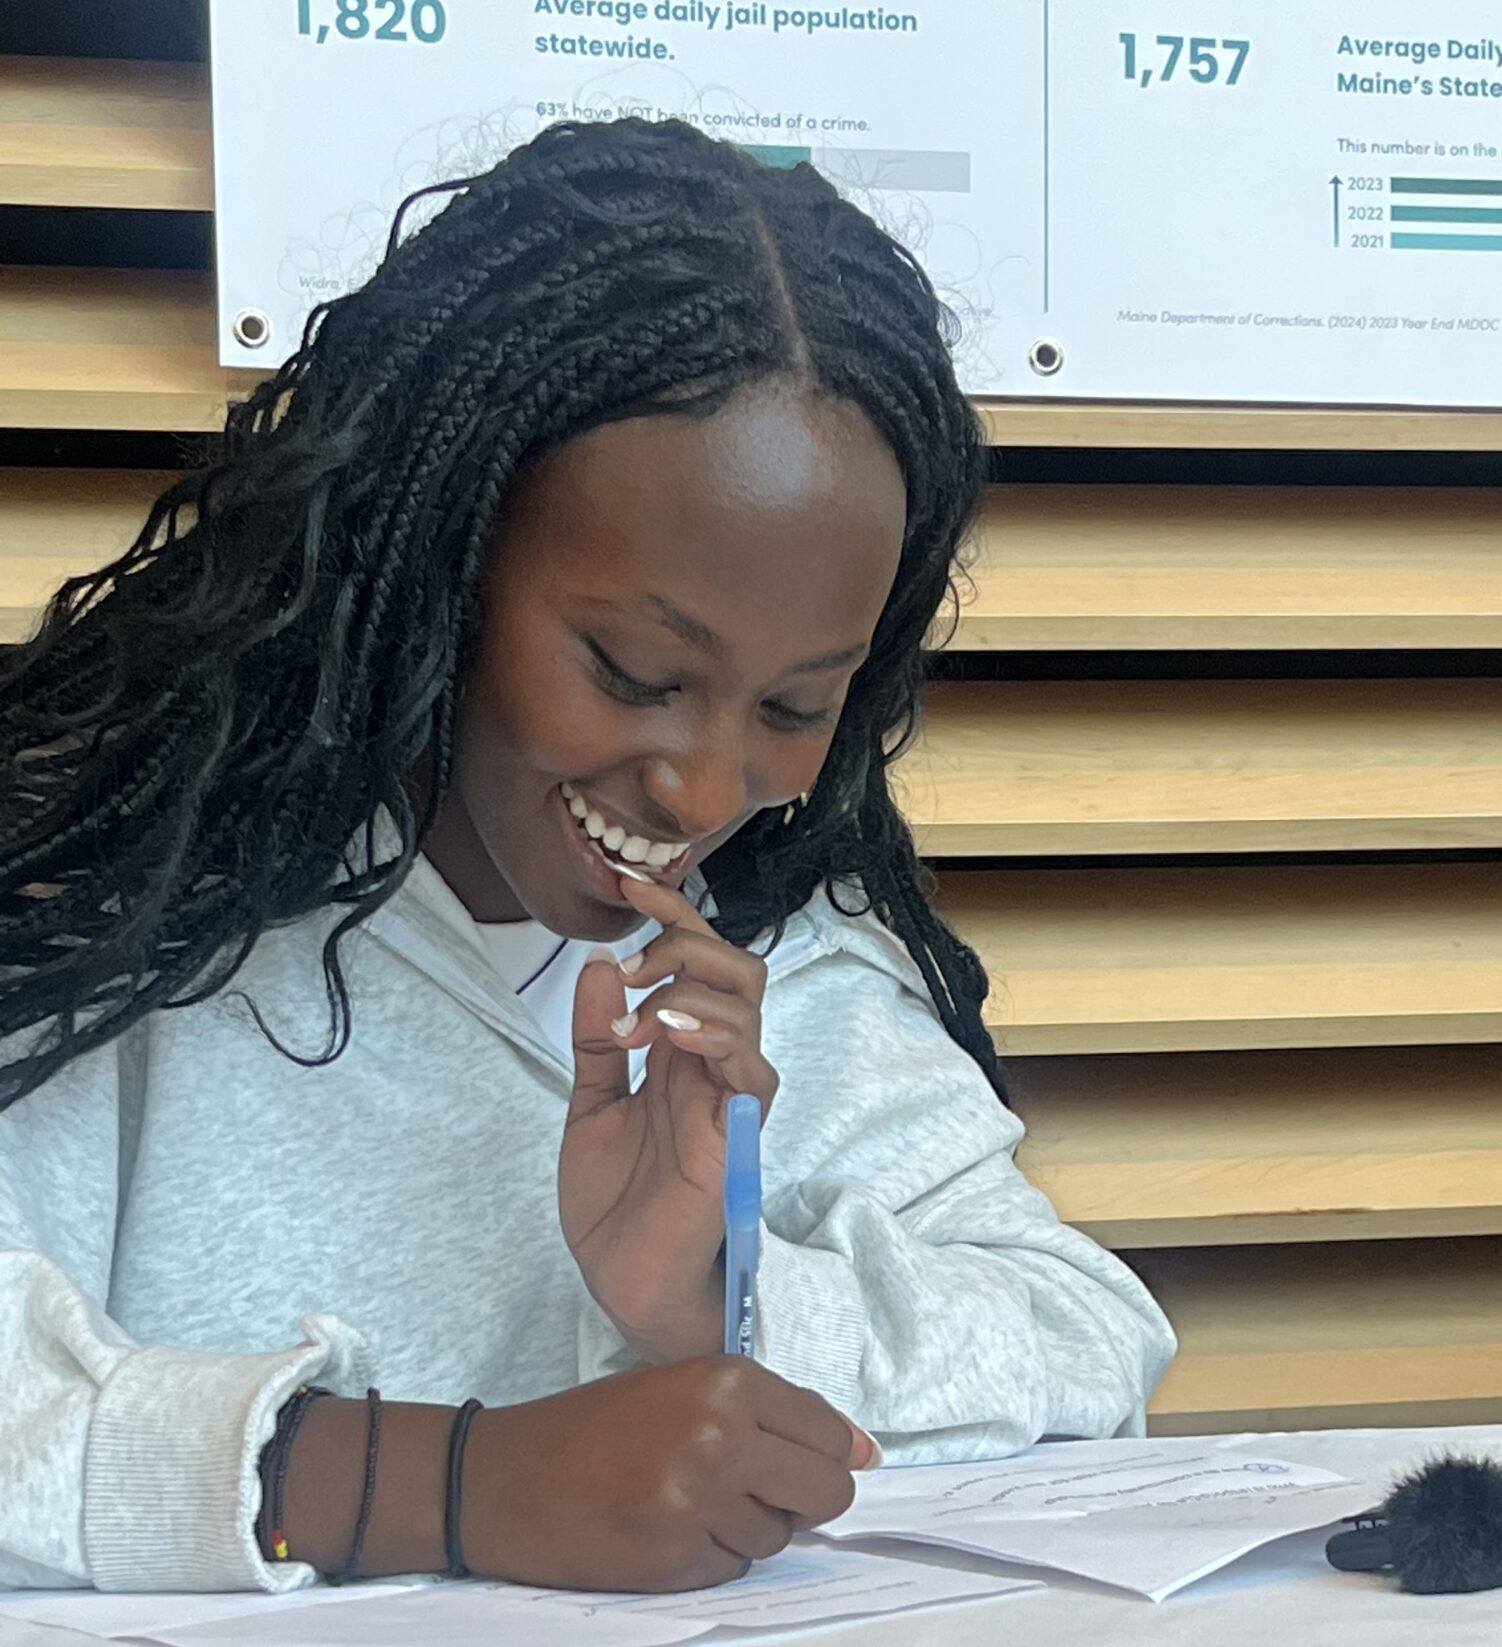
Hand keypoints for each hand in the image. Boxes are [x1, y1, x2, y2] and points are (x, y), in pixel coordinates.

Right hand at [464, 1359, 868, 1590]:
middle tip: (752, 1490)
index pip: (829, 1433)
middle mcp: (722, 1435)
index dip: (818, 1456)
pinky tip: (664, 1528)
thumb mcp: (681, 1387)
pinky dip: (709, 1556)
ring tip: (685, 1500)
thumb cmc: (594, 1427)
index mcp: (727, 1381)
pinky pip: (734, 1568)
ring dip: (745, 1528)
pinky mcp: (678, 1558)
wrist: (506, 1478)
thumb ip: (769, 1412)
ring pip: (779, 1537)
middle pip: (826, 1491)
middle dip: (802, 1500)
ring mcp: (701, 1501)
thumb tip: (865, 1451)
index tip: (797, 1462)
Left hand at [558, 875, 778, 1363]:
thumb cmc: (617, 1205)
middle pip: (736, 967)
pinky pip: (748, 1063)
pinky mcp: (739, 1129)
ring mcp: (730, 1093)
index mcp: (680, 1053)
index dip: (669, 917)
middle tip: (635, 959)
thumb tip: (598, 966)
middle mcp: (713, 1064)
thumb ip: (598, 1040)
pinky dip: (710, 1030)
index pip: (693, 964)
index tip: (626, 882)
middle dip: (686, 939)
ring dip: (691, 984)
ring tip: (642, 1014)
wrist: (626, 1285)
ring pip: (748, 1002)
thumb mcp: (590, 1107)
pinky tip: (667, 1032)